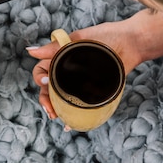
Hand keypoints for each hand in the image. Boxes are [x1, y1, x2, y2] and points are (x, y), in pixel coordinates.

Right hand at [27, 18, 148, 118]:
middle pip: (49, 90)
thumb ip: (54, 48)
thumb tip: (30, 51)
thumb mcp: (78, 40)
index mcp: (60, 58)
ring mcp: (80, 84)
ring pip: (61, 99)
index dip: (39, 79)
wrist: (132, 43)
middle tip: (50, 110)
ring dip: (56, 110)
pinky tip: (69, 126)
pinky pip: (79, 106)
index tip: (45, 83)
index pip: (41, 71)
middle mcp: (67, 72)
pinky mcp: (93, 92)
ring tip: (56, 117)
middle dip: (45, 101)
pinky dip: (73, 117)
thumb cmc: (106, 36)